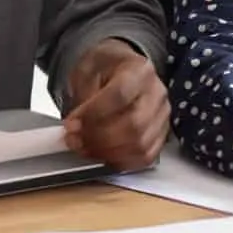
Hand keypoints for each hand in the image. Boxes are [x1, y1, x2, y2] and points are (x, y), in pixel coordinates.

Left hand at [63, 38, 168, 170]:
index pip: (121, 95)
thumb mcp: (87, 71)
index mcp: (140, 70)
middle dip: (98, 138)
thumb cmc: (104, 70)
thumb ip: (83, 97)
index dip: (93, 114)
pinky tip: (103, 155)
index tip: (70, 124)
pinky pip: (145, 156)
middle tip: (74, 140)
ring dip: (107, 153)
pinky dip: (121, 162)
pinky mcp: (161, 134)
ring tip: (86, 148)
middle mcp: (157, 93)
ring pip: (140, 144)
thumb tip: (77, 126)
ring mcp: (162, 115)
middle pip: (134, 124)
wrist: (118, 70)